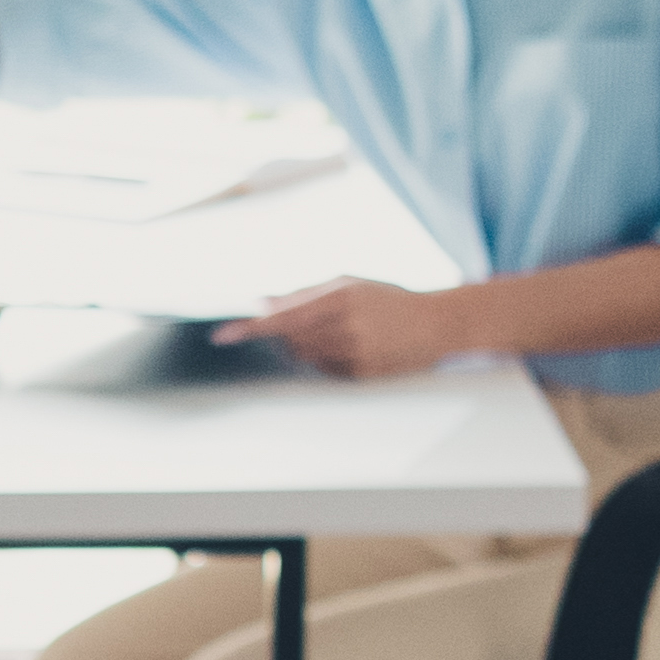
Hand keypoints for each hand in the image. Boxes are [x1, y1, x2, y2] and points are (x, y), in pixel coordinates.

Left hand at [224, 274, 468, 379]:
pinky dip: (326, 358)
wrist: (437, 324)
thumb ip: (303, 293)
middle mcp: (346, 328)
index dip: (250, 327)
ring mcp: (354, 355)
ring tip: (340, 331)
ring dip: (306, 346)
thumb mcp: (349, 284)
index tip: (222, 335)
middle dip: (285, 333)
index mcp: (341, 298)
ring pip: (305, 356)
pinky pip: (325, 370)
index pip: (283, 317)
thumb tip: (261, 302)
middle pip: (289, 340)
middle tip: (310, 322)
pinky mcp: (361, 375)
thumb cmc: (388, 299)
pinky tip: (353, 346)